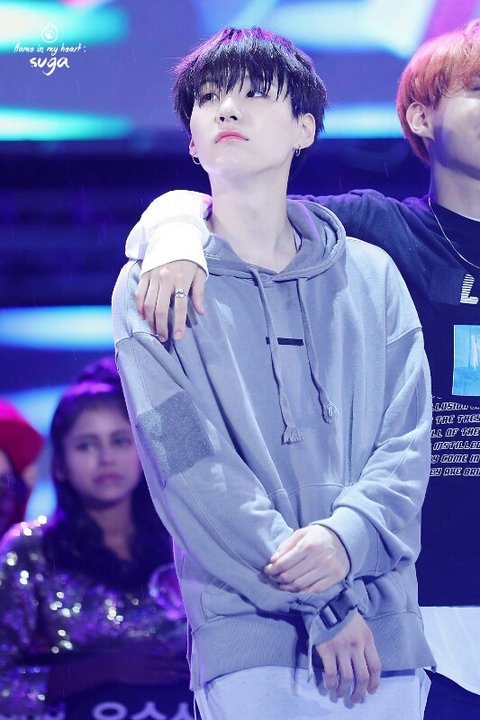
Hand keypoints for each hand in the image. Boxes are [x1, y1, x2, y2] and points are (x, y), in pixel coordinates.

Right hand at [47, 640, 189, 701]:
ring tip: (186, 675)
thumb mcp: (141, 643)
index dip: (174, 654)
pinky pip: (158, 680)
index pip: (164, 651)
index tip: (182, 655)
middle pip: (167, 663)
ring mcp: (145, 670)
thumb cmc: (128, 653)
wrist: (112, 665)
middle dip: (179, 665)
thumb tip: (170, 647)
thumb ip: (155, 643)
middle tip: (191, 667)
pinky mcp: (143, 679)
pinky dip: (167, 679)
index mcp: (147, 648)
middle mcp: (147, 659)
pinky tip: (174, 680)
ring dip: (176, 674)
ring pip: (164, 672)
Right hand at [136, 260, 205, 340]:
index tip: (178, 337)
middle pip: (160, 309)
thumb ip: (199, 293)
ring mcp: (153, 276)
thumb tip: (201, 312)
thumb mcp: (199, 273)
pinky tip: (144, 316)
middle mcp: (166, 279)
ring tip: (155, 330)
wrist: (174, 236)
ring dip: (150, 320)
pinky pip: (139, 294)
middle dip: (162, 326)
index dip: (178, 324)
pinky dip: (140, 307)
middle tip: (164, 338)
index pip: (180, 306)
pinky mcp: (144, 274)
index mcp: (181, 279)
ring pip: (148, 304)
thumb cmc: (190, 258)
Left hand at [264, 525, 349, 592]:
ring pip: (301, 585)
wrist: (344, 539)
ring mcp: (328, 569)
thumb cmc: (318, 536)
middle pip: (291, 576)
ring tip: (283, 584)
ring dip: (288, 587)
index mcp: (308, 545)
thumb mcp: (301, 534)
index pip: (284, 563)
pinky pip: (314, 590)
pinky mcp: (335, 578)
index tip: (268, 570)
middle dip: (278, 579)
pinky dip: (302, 591)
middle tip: (274, 578)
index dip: (272, 569)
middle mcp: (318, 558)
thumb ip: (286, 545)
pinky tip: (296, 588)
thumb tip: (273, 560)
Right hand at [316, 612, 380, 703]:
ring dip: (344, 690)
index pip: (376, 666)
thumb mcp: (360, 625)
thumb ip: (364, 643)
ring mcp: (341, 648)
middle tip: (355, 699)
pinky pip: (331, 672)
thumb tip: (364, 663)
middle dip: (360, 692)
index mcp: (367, 639)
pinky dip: (330, 683)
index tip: (370, 690)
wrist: (325, 601)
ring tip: (341, 694)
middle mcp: (356, 645)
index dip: (375, 682)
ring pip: (346, 677)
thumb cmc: (342, 613)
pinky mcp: (326, 649)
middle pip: (362, 676)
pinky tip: (329, 686)